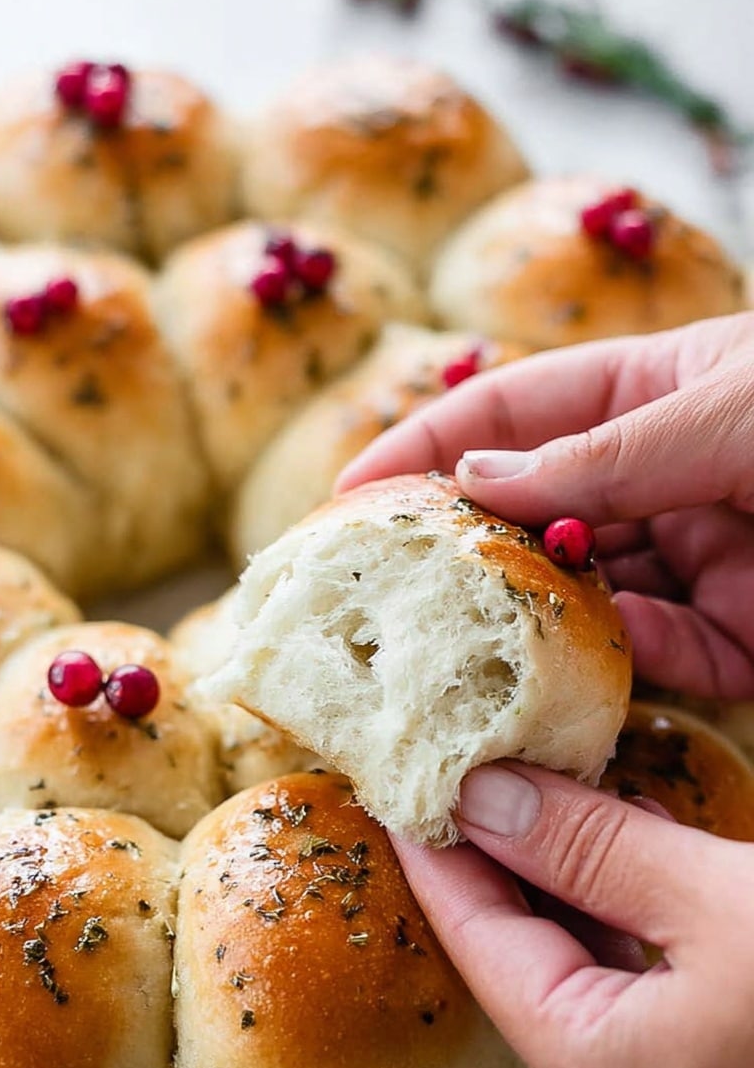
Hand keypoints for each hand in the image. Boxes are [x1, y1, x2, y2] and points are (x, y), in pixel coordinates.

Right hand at [338, 313, 753, 699]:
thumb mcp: (726, 411)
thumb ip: (609, 451)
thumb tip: (473, 475)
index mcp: (658, 392)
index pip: (518, 410)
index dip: (430, 444)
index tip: (352, 491)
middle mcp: (666, 477)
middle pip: (536, 513)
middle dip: (466, 547)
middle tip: (386, 586)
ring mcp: (699, 560)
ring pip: (583, 598)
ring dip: (528, 619)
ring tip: (462, 640)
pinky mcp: (735, 636)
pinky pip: (657, 658)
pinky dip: (610, 670)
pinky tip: (569, 674)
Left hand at [395, 760, 753, 1067]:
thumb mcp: (726, 899)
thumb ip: (594, 849)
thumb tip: (482, 796)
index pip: (478, 944)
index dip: (434, 854)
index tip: (397, 783)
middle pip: (525, 961)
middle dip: (495, 861)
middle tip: (456, 772)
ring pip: (588, 975)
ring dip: (562, 883)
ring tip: (526, 792)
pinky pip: (647, 991)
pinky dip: (625, 918)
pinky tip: (620, 849)